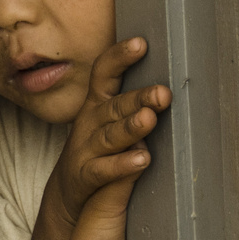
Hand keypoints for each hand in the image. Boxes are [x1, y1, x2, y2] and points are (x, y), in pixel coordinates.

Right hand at [50, 38, 169, 233]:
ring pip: (110, 136)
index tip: (140, 44)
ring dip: (130, 127)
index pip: (104, 74)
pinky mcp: (85, 176)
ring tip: (149, 119)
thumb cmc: (98, 150)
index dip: (119, 58)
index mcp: (97, 104)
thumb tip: (170, 82)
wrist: (68, 195)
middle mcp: (89, 122)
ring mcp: (85, 149)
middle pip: (115, 106)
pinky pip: (103, 169)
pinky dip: (122, 165)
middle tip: (162, 93)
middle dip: (139, 98)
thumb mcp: (109, 120)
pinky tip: (141, 160)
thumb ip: (131, 103)